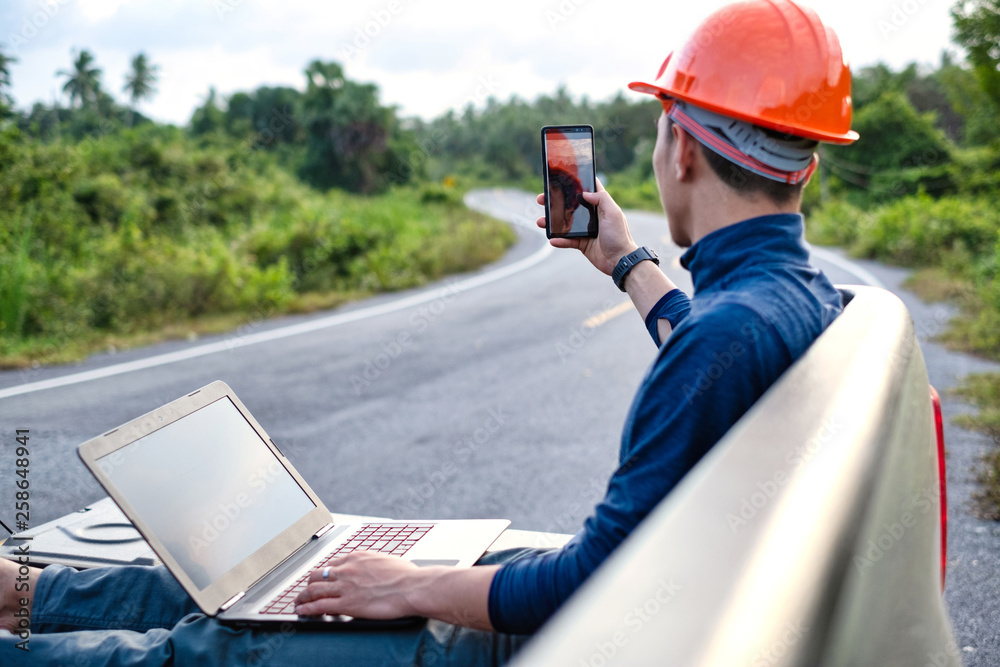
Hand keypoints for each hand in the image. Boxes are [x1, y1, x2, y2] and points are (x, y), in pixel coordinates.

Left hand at [294, 552, 420, 618]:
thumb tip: (374, 569)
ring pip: (313, 589)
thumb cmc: (407, 576)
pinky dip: (307, 609)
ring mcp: (345, 587)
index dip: (325, 574)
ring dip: (302, 597)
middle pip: (317, 574)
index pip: (332, 563)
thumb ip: (373, 564)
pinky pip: (319, 605)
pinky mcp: (346, 604)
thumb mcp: (386, 561)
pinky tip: (302, 611)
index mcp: (357, 557)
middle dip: (309, 583)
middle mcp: (347, 569)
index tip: (322, 579)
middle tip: (306, 590)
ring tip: (298, 602)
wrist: (412, 587)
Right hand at [536, 178, 638, 274]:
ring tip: (540, 221)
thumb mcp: (613, 213)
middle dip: (555, 203)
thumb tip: (584, 193)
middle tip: (542, 200)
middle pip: (570, 206)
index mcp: (600, 206)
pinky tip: (552, 239)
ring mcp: (585, 230)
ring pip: (564, 224)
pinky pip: (567, 241)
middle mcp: (591, 216)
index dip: (576, 183)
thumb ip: (601, 199)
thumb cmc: (619, 235)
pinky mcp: (581, 243)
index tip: (562, 178)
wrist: (619, 260)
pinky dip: (559, 241)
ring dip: (552, 222)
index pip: (587, 190)